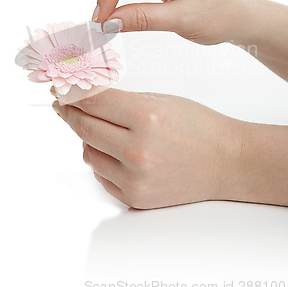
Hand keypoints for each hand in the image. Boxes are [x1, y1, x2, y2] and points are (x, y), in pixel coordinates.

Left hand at [52, 87, 241, 208]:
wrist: (226, 162)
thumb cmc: (198, 126)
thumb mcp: (160, 101)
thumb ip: (121, 101)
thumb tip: (85, 99)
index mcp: (146, 117)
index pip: (94, 101)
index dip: (73, 92)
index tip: (61, 88)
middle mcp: (137, 151)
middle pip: (84, 127)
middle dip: (69, 112)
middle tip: (63, 104)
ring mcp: (135, 179)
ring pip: (88, 153)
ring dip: (88, 137)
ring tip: (103, 128)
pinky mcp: (135, 198)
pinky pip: (101, 175)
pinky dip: (102, 160)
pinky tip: (114, 150)